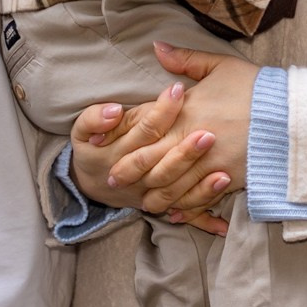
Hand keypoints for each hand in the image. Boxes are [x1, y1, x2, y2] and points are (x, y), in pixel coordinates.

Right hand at [69, 88, 231, 234]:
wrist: (95, 184)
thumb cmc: (94, 149)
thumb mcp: (82, 132)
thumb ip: (93, 118)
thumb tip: (114, 111)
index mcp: (119, 153)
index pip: (144, 131)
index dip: (162, 111)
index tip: (178, 90)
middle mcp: (137, 177)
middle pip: (162, 164)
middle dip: (186, 151)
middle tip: (209, 134)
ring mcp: (151, 194)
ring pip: (176, 193)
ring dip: (200, 186)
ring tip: (223, 174)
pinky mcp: (164, 206)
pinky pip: (186, 214)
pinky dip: (205, 215)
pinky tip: (224, 209)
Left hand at [104, 44, 256, 211]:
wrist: (292, 115)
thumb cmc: (256, 89)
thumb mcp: (221, 66)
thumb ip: (185, 60)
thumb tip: (156, 46)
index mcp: (187, 113)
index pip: (146, 131)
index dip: (124, 143)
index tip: (108, 151)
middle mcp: (193, 141)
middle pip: (151, 163)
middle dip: (130, 173)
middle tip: (113, 181)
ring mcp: (210, 164)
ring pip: (172, 186)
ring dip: (154, 195)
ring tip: (142, 200)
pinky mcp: (228, 179)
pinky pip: (199, 198)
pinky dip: (185, 207)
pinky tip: (175, 212)